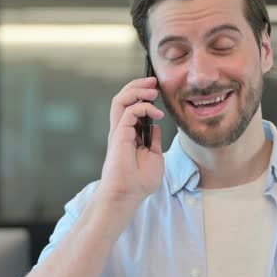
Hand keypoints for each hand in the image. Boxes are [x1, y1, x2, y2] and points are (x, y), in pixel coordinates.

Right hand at [99, 77, 164, 202]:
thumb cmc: (139, 182)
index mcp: (128, 134)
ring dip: (137, 90)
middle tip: (154, 81)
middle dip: (138, 85)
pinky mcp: (119, 135)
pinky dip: (143, 107)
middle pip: (123, 98)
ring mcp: (118, 131)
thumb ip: (153, 140)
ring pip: (120, 99)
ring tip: (153, 90)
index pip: (131, 106)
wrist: (127, 195)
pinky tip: (156, 114)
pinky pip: (129, 111)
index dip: (142, 95)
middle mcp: (121, 129)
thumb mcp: (154, 157)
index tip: (157, 92)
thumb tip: (155, 126)